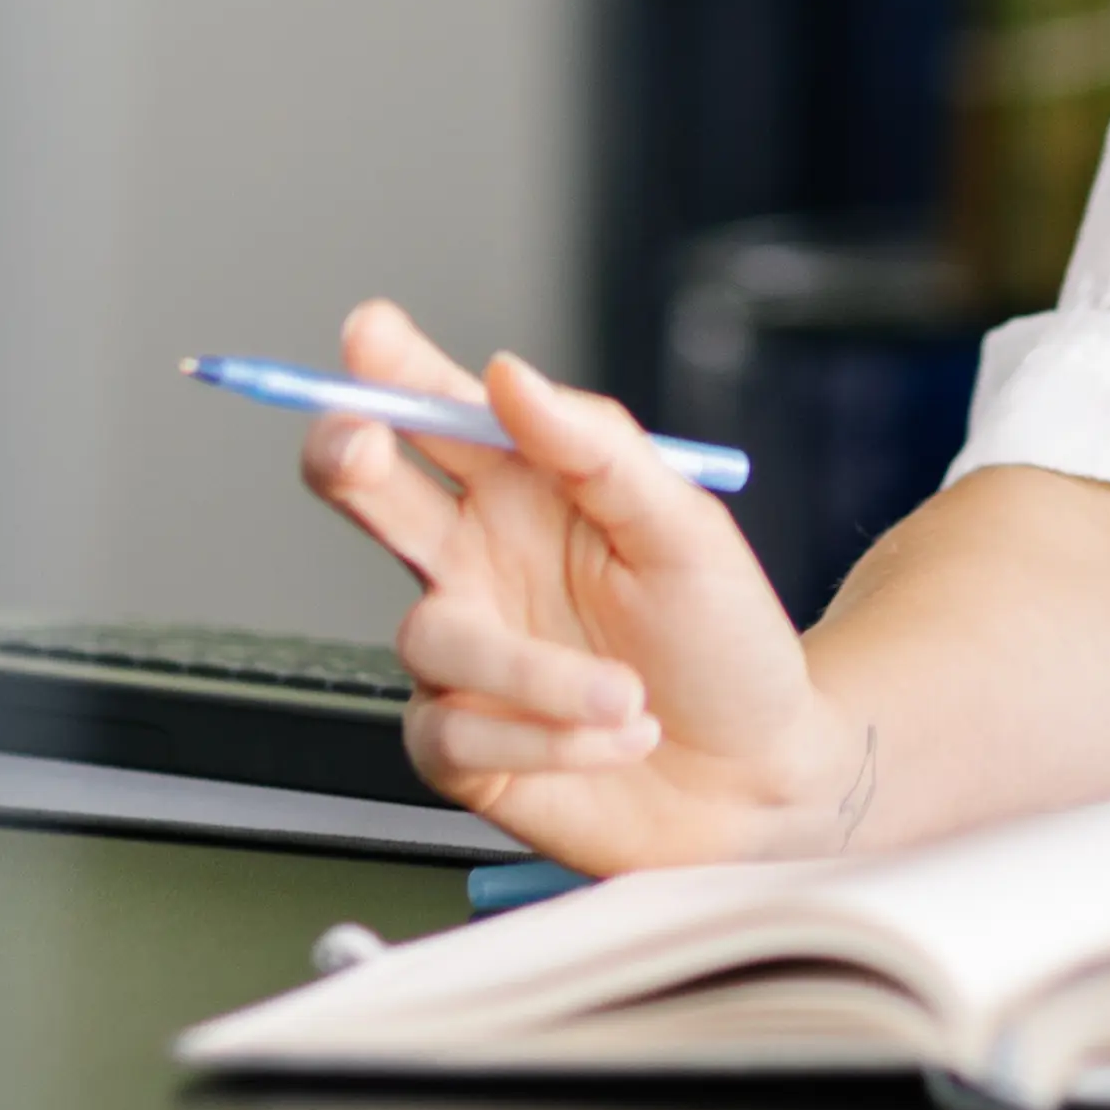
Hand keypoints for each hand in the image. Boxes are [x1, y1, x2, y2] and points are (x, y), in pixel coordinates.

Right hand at [296, 298, 863, 871]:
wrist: (761, 776)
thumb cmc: (725, 642)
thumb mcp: (686, 529)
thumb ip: (598, 448)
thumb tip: (510, 375)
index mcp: (525, 492)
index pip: (442, 415)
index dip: (395, 370)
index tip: (370, 333)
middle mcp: (477, 562)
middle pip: (372, 492)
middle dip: (347, 455)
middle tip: (359, 444)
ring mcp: (463, 654)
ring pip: (432, 633)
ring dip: (537, 671)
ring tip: (629, 694)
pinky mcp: (462, 746)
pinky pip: (457, 731)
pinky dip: (547, 736)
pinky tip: (618, 739)